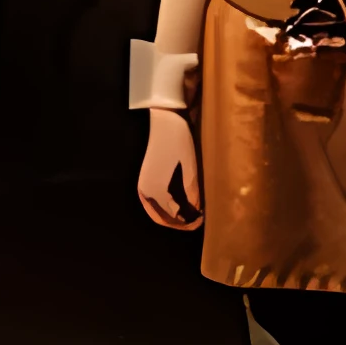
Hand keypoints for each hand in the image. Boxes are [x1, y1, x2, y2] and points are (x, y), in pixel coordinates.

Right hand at [137, 107, 202, 229]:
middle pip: (162, 218)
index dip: (189, 224)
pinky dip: (165, 208)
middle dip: (179, 223)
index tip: (203, 221)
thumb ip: (193, 192)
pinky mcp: (145, 178)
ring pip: (156, 212)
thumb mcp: (190, 167)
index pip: (173, 219)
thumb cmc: (178, 141)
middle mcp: (145, 191)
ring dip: (172, 217)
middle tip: (197, 220)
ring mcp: (143, 185)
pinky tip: (179, 204)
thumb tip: (198, 212)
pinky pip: (153, 203)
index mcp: (156, 190)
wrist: (163, 120)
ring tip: (190, 214)